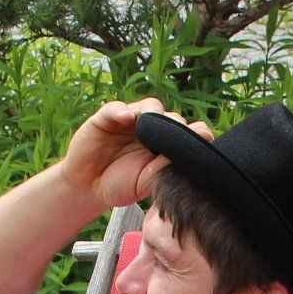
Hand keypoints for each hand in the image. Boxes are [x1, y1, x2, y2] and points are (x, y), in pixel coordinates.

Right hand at [59, 99, 213, 211]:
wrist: (89, 187)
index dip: (196, 133)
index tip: (203, 138)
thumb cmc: (121, 185)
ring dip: (154, 112)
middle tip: (180, 132)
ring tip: (153, 121)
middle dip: (177, 124)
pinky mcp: (107, 117)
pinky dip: (121, 111)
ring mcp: (131, 121)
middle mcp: (152, 130)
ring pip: (149, 107)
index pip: (187, 132)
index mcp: (166, 147)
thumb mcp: (146, 183)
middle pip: (172, 117)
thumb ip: (165, 169)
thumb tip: (188, 158)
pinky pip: (116, 109)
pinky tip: (126, 118)